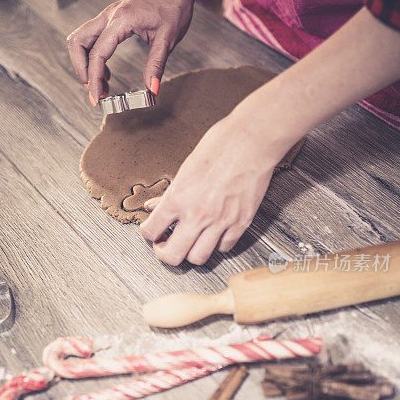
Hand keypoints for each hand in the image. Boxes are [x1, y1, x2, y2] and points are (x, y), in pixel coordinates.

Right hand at [66, 0, 195, 103]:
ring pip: (80, 39)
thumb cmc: (172, 8)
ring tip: (99, 83)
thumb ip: (156, 65)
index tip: (97, 97)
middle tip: (94, 90)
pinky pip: (91, 38)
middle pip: (77, 42)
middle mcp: (109, 16)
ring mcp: (107, 16)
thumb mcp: (167, 39)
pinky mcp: (109, 19)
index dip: (94, 78)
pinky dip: (92, 56)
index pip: (98, 53)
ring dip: (83, 63)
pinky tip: (106, 73)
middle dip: (81, 69)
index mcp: (121, 20)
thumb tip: (151, 89)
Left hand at [139, 113, 279, 265]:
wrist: (252, 141)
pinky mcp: (240, 223)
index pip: (151, 231)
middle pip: (172, 256)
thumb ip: (170, 193)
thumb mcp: (185, 168)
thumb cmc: (221, 146)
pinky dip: (216, 244)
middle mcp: (197, 215)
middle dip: (164, 253)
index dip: (147, 233)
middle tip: (165, 245)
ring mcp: (220, 222)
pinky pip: (224, 247)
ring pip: (198, 258)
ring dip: (190, 253)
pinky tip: (212, 235)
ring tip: (189, 242)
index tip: (151, 231)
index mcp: (178, 198)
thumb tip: (155, 206)